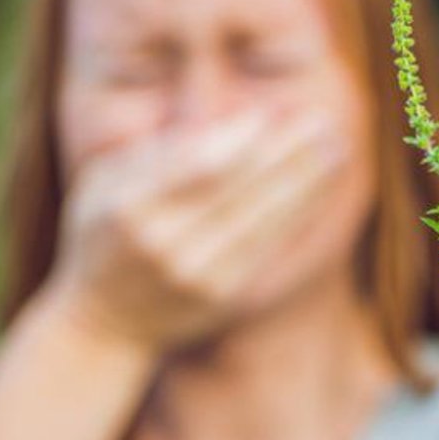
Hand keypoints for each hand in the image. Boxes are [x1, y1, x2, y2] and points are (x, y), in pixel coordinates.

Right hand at [40, 105, 347, 355]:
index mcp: (127, 206)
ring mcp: (195, 273)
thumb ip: (157, 153)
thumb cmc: (104, 234)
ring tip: (336, 150)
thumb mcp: (102, 183)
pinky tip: (319, 189)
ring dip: (305, 181)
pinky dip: (296, 214)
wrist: (103, 324)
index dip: (236, 140)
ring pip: (262, 218)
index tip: (269, 115)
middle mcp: (162, 242)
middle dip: (286, 153)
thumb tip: (226, 126)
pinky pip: (268, 245)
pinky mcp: (222, 295)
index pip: (195, 166)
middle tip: (323, 122)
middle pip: (237, 188)